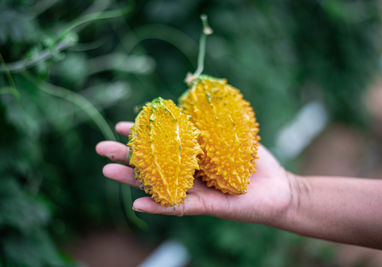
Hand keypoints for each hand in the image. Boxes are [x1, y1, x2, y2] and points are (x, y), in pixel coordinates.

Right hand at [96, 122, 294, 224]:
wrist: (278, 189)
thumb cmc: (256, 163)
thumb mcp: (234, 137)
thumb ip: (213, 125)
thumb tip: (193, 104)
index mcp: (192, 156)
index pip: (161, 144)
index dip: (142, 135)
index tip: (122, 124)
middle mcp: (188, 174)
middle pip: (152, 165)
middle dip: (126, 156)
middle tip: (101, 147)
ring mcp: (193, 191)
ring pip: (158, 185)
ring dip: (132, 180)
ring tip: (106, 171)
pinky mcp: (205, 207)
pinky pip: (178, 207)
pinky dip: (158, 206)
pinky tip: (137, 203)